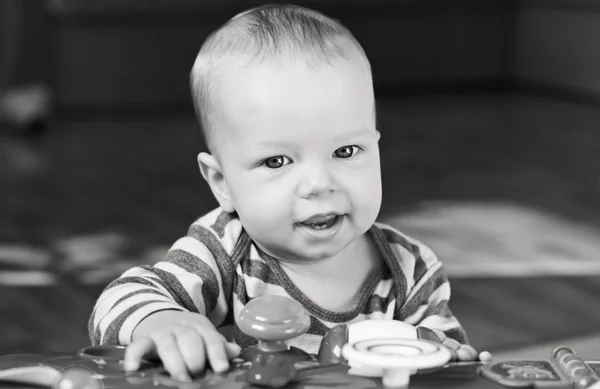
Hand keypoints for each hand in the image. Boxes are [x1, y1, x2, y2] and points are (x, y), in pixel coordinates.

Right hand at [124, 311, 240, 380]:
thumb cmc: (187, 334)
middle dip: (195, 358)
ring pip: (168, 345)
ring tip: (181, 377)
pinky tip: (133, 368)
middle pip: (190, 339)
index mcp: (200, 326)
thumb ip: (218, 346)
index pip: (210, 338)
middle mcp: (181, 327)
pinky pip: (137, 346)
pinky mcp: (144, 339)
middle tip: (197, 374)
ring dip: (175, 361)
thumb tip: (235, 352)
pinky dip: (134, 356)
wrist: (159, 317)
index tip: (221, 368)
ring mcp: (162, 333)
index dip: (217, 353)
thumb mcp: (204, 336)